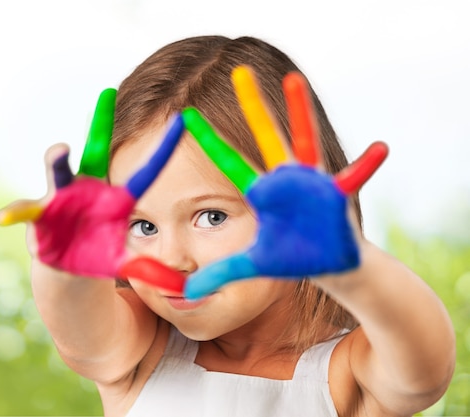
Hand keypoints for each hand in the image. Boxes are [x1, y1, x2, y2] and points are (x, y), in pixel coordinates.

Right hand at [0, 89, 185, 291]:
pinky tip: (5, 216)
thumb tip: (180, 288)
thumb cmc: (98, 256)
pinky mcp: (38, 217)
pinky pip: (26, 212)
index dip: (162, 150)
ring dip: (58, 162)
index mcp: (115, 199)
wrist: (67, 268)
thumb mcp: (125, 264)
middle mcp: (88, 189)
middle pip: (95, 154)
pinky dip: (17, 213)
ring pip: (58, 174)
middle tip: (108, 94)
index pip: (144, 173)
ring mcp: (61, 199)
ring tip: (60, 150)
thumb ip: (149, 271)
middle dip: (101, 125)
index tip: (182, 119)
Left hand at [182, 66, 388, 298]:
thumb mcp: (253, 265)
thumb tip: (187, 291)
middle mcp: (284, 179)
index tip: (186, 115)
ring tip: (294, 81)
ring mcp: (310, 182)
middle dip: (252, 107)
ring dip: (300, 113)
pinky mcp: (334, 194)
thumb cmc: (292, 258)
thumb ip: (221, 274)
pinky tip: (379, 148)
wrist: (329, 265)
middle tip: (238, 70)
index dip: (209, 141)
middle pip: (264, 137)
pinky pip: (351, 177)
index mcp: (262, 192)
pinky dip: (366, 165)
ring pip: (303, 141)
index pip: (228, 162)